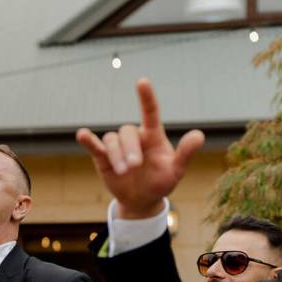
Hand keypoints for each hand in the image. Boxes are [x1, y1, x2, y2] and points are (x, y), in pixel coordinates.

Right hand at [75, 79, 203, 218]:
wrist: (142, 199)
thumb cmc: (161, 182)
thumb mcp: (176, 170)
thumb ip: (185, 153)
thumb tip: (199, 136)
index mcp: (153, 136)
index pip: (150, 112)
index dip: (146, 97)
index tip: (142, 82)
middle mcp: (134, 137)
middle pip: (127, 132)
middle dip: (130, 149)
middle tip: (134, 167)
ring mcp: (118, 146)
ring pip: (112, 140)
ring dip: (117, 155)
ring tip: (123, 172)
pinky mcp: (103, 157)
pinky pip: (95, 145)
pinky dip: (88, 140)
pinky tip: (82, 135)